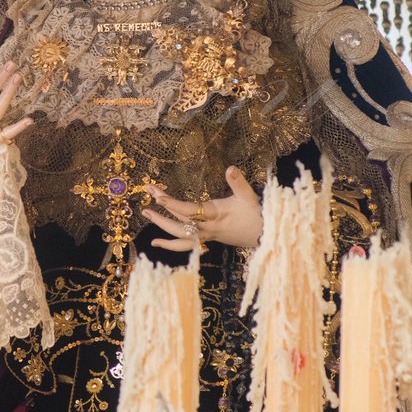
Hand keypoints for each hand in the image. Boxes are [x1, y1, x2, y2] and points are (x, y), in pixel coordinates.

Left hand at [141, 166, 262, 252]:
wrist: (264, 237)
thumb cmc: (256, 215)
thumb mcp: (249, 196)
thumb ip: (238, 182)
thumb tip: (230, 168)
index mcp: (215, 215)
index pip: (189, 210)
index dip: (172, 203)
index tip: (158, 195)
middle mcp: (207, 228)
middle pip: (179, 222)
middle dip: (161, 210)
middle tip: (147, 196)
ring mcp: (205, 236)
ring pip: (179, 235)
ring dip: (161, 225)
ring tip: (146, 214)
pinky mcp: (206, 239)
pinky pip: (185, 244)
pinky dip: (170, 243)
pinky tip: (157, 242)